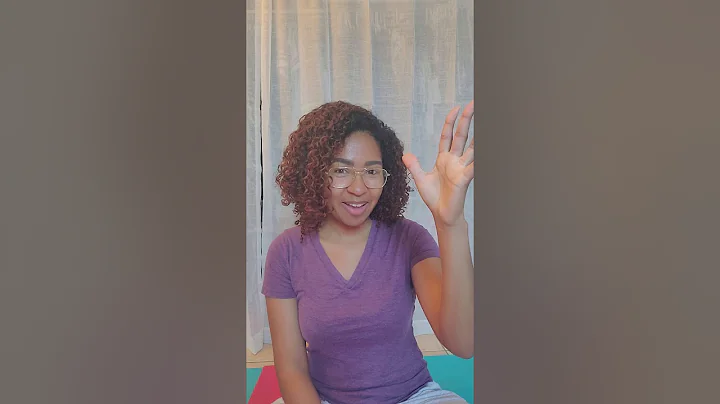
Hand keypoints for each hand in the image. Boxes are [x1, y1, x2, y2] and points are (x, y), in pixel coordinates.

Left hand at [402, 101, 473, 226]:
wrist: (442, 215)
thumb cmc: (434, 198)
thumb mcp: (420, 179)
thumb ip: (414, 166)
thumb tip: (405, 155)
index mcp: (443, 159)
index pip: (447, 136)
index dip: (450, 122)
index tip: (455, 109)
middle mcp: (454, 161)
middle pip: (461, 136)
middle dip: (466, 120)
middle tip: (472, 105)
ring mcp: (461, 168)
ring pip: (471, 147)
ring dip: (477, 134)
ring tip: (484, 120)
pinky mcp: (464, 179)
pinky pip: (472, 166)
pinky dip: (477, 159)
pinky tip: (482, 148)